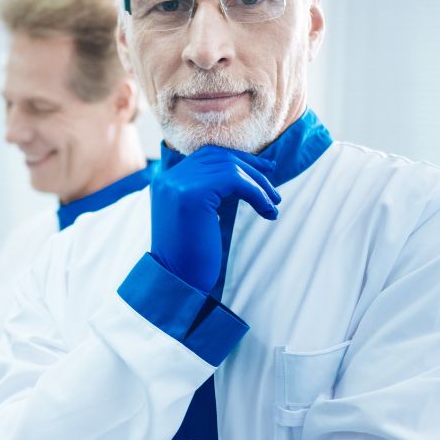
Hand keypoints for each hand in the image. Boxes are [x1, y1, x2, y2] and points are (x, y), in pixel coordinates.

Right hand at [150, 146, 279, 292]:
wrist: (176, 283)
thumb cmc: (190, 257)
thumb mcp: (197, 218)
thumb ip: (209, 193)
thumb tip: (242, 174)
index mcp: (165, 183)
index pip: (206, 156)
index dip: (238, 160)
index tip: (264, 170)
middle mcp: (168, 178)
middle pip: (219, 157)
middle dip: (251, 167)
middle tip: (273, 186)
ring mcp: (178, 184)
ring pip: (230, 167)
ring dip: (258, 184)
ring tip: (273, 203)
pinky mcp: (193, 194)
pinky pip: (236, 181)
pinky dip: (257, 193)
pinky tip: (267, 211)